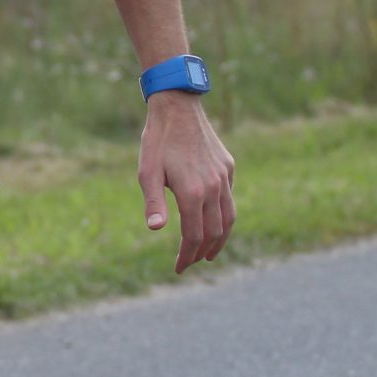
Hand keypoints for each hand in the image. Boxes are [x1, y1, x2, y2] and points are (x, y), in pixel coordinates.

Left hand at [141, 91, 235, 272]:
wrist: (177, 107)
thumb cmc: (157, 141)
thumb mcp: (147, 172)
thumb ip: (153, 202)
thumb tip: (155, 230)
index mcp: (192, 193)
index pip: (194, 236)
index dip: (187, 256)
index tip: (179, 268)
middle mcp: (213, 188)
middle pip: (215, 232)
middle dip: (203, 252)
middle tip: (192, 263)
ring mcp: (224, 178)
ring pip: (229, 217)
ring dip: (220, 238)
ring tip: (210, 251)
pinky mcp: (228, 167)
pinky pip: (230, 198)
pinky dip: (225, 215)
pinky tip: (215, 220)